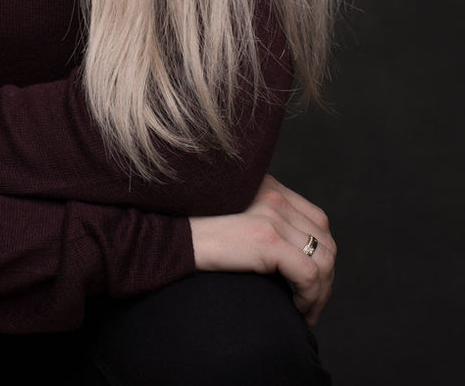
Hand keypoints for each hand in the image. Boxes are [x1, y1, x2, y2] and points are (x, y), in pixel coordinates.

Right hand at [189, 174, 335, 326]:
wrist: (171, 238)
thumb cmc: (198, 234)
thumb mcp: (237, 216)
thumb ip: (263, 218)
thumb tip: (292, 254)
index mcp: (270, 187)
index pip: (318, 221)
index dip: (322, 254)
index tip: (312, 283)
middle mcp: (274, 196)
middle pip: (326, 241)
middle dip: (326, 279)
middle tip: (311, 304)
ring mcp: (271, 216)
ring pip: (324, 260)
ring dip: (321, 293)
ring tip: (305, 311)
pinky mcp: (266, 239)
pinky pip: (310, 275)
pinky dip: (310, 297)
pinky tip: (297, 309)